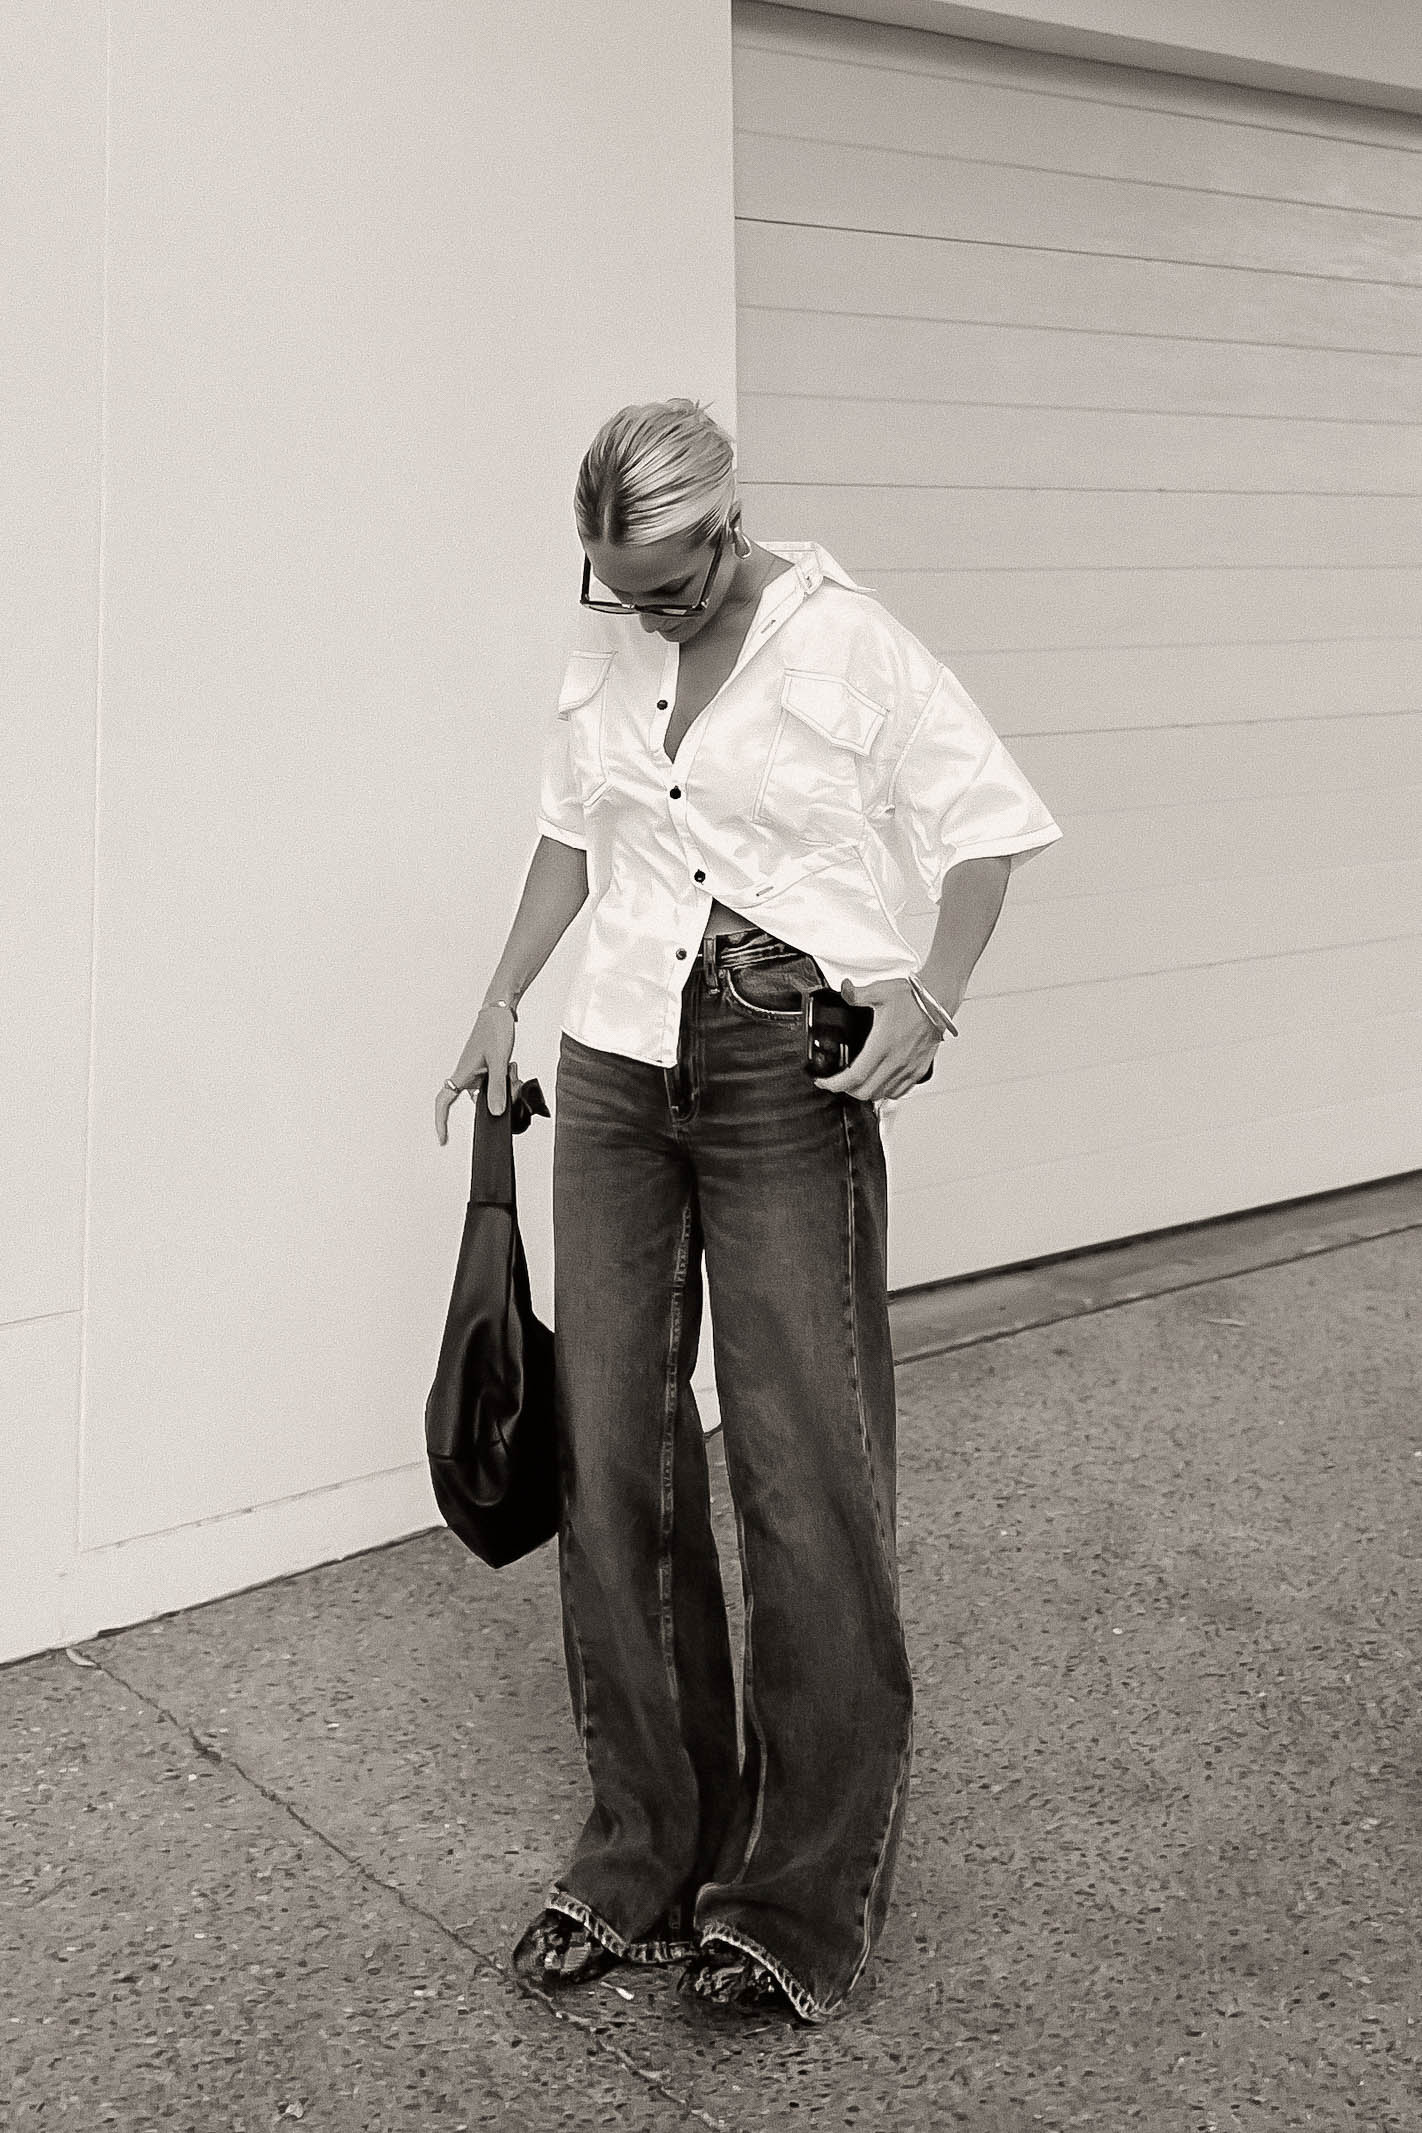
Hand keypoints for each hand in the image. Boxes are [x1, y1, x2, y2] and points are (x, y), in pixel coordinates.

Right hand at [435, 1002, 517, 1143]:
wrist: (500, 1010)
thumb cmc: (494, 1030)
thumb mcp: (499, 1061)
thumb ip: (498, 1087)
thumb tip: (495, 1112)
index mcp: (462, 1074)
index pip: (444, 1102)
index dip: (441, 1121)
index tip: (443, 1139)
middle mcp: (467, 1075)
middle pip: (477, 1102)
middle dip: (495, 1102)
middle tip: (510, 1086)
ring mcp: (477, 1072)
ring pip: (489, 1093)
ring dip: (503, 1089)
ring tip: (512, 1070)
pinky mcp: (486, 1067)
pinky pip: (495, 1084)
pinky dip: (506, 1082)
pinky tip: (512, 1069)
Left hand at [813, 976, 942, 1102]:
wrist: (938, 1000)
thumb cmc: (914, 998)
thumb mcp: (879, 991)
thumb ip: (856, 994)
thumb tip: (844, 991)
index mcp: (882, 1045)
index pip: (854, 1077)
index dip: (835, 1084)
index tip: (824, 1082)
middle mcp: (896, 1061)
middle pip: (865, 1092)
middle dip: (847, 1090)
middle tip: (838, 1081)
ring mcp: (908, 1067)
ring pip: (882, 1094)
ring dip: (866, 1092)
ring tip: (857, 1083)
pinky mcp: (919, 1069)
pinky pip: (900, 1091)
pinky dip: (886, 1092)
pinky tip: (880, 1082)